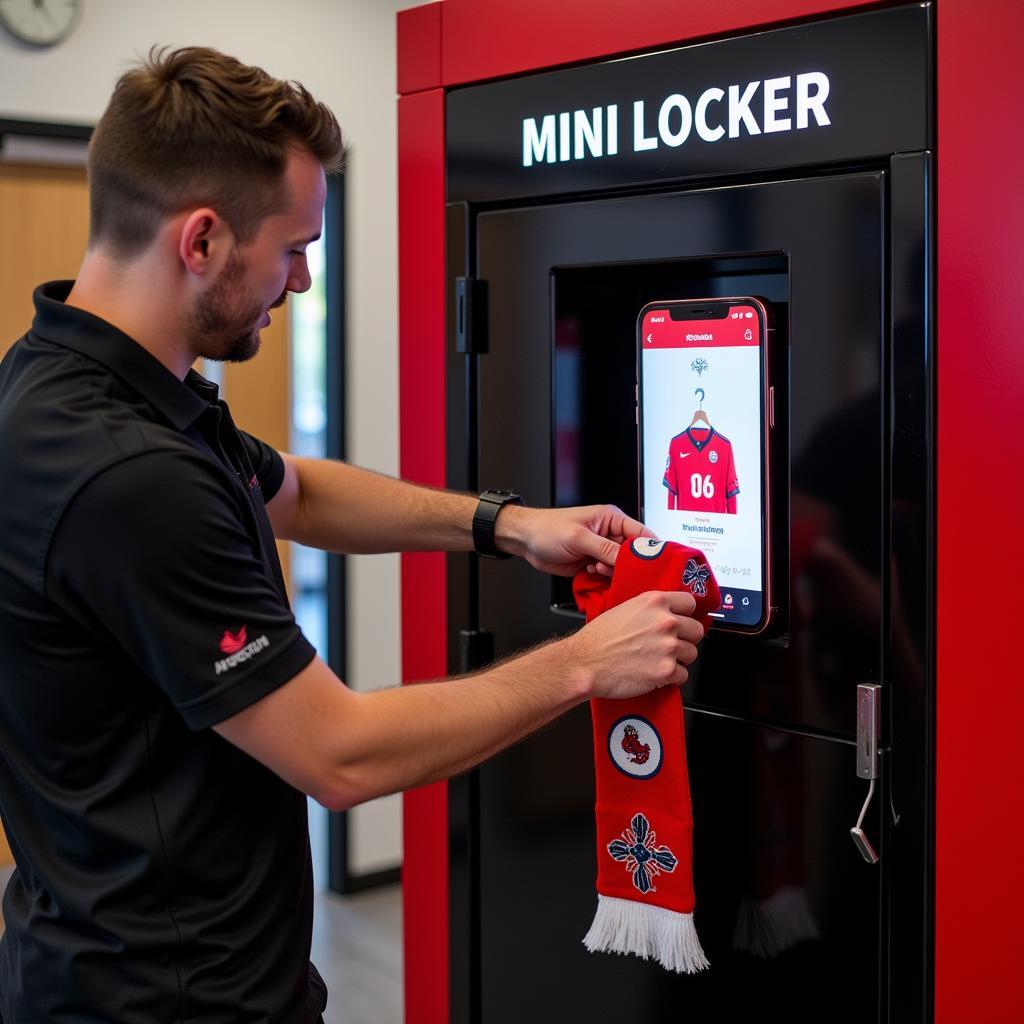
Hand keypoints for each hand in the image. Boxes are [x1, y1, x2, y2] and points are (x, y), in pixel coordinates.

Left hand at [497, 504, 653, 576]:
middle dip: (631, 566)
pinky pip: (607, 576)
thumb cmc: (548, 529)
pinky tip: (592, 574)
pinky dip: (604, 579)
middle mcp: (609, 535)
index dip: (651, 549)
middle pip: (633, 554)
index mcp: (611, 519)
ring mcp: (601, 551)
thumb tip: (628, 559)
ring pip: (621, 568)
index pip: (641, 534)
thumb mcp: (578, 538)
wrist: (525, 540)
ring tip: (598, 569)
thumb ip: (605, 549)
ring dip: (614, 573)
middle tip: (623, 573)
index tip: (658, 565)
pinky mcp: (592, 564)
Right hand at [566, 591, 704, 700]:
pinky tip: (655, 673)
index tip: (681, 620)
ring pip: (691, 653)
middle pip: (696, 630)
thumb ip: (650, 609)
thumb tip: (665, 614)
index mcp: (655, 602)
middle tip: (669, 644)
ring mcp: (668, 647)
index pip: (690, 603)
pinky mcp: (666, 671)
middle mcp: (665, 622)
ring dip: (679, 659)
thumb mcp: (624, 608)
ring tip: (658, 660)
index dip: (685, 614)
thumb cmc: (598, 638)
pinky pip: (683, 675)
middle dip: (685, 638)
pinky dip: (672, 677)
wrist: (586, 663)